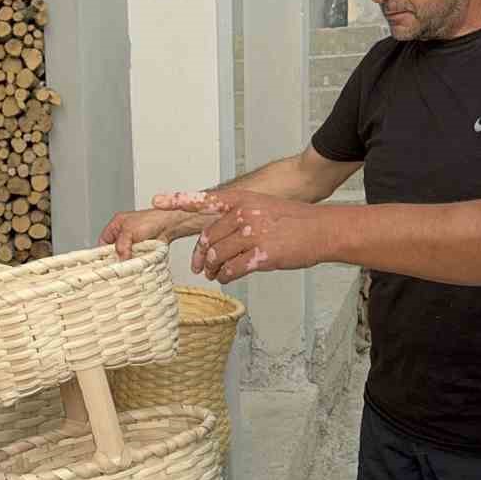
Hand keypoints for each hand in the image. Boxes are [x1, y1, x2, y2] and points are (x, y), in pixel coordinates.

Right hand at [99, 208, 212, 259]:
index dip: (102, 252)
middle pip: (114, 250)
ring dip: (127, 260)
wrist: (170, 225)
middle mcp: (124, 233)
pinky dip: (135, 262)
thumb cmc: (152, 220)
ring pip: (125, 255)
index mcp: (117, 224)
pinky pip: (135, 258)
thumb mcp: (130, 231)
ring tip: (127, 266)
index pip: (103, 241)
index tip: (104, 262)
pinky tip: (136, 265)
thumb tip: (120, 259)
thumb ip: (121, 245)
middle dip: (116, 258)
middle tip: (117, 266)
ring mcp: (133, 241)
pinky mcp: (142, 249)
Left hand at [153, 190, 322, 282]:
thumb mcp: (264, 207)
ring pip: (218, 256)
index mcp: (243, 200)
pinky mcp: (260, 255)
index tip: (157, 201)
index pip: (204, 200)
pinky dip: (225, 277)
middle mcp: (244, 214)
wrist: (323, 231)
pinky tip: (227, 279)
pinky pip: (232, 270)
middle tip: (201, 266)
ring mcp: (252, 234)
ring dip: (213, 269)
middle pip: (209, 237)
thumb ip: (240, 217)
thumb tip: (219, 238)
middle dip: (202, 255)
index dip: (178, 200)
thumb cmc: (296, 221)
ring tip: (214, 275)